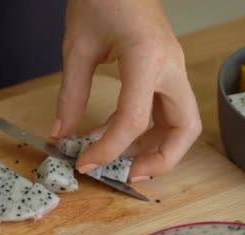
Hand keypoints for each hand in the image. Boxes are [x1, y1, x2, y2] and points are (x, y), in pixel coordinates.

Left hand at [53, 0, 201, 181]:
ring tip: (120, 158)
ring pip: (182, 122)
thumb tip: (60, 135)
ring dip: (156, 147)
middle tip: (128, 175)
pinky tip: (119, 134)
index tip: (85, 163)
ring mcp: (173, 68)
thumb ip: (71, 96)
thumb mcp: (77, 49)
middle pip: (184, 128)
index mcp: (147, 59)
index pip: (133, 120)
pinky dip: (149, 129)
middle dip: (161, 159)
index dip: (108, 149)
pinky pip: (167, 109)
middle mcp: (170, 66)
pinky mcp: (167, 69)